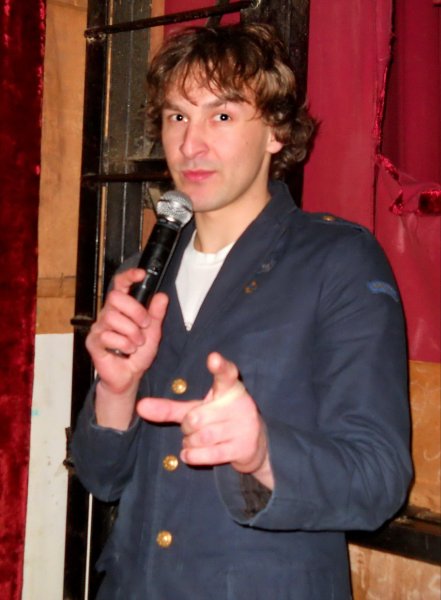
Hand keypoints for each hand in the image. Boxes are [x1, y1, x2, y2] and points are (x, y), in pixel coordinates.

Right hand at [86, 268, 167, 428]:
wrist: (129, 376)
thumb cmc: (138, 353)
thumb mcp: (153, 332)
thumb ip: (156, 314)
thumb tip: (162, 296)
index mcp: (121, 308)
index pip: (120, 285)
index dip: (128, 276)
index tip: (141, 274)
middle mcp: (108, 314)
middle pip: (115, 298)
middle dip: (135, 311)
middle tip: (143, 326)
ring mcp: (99, 328)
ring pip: (113, 318)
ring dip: (131, 333)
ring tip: (135, 344)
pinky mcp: (93, 343)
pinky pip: (107, 336)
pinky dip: (123, 344)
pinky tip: (126, 351)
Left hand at [137, 352, 273, 487]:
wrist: (254, 443)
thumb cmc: (220, 420)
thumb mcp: (197, 409)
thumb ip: (169, 408)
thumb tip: (139, 407)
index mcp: (229, 388)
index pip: (225, 374)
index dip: (219, 366)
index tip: (213, 358)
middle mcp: (239, 404)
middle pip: (194, 417)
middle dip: (187, 427)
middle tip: (197, 426)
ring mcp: (244, 426)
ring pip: (199, 437)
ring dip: (190, 443)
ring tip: (198, 440)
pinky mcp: (243, 447)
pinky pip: (207, 454)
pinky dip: (192, 456)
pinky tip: (191, 453)